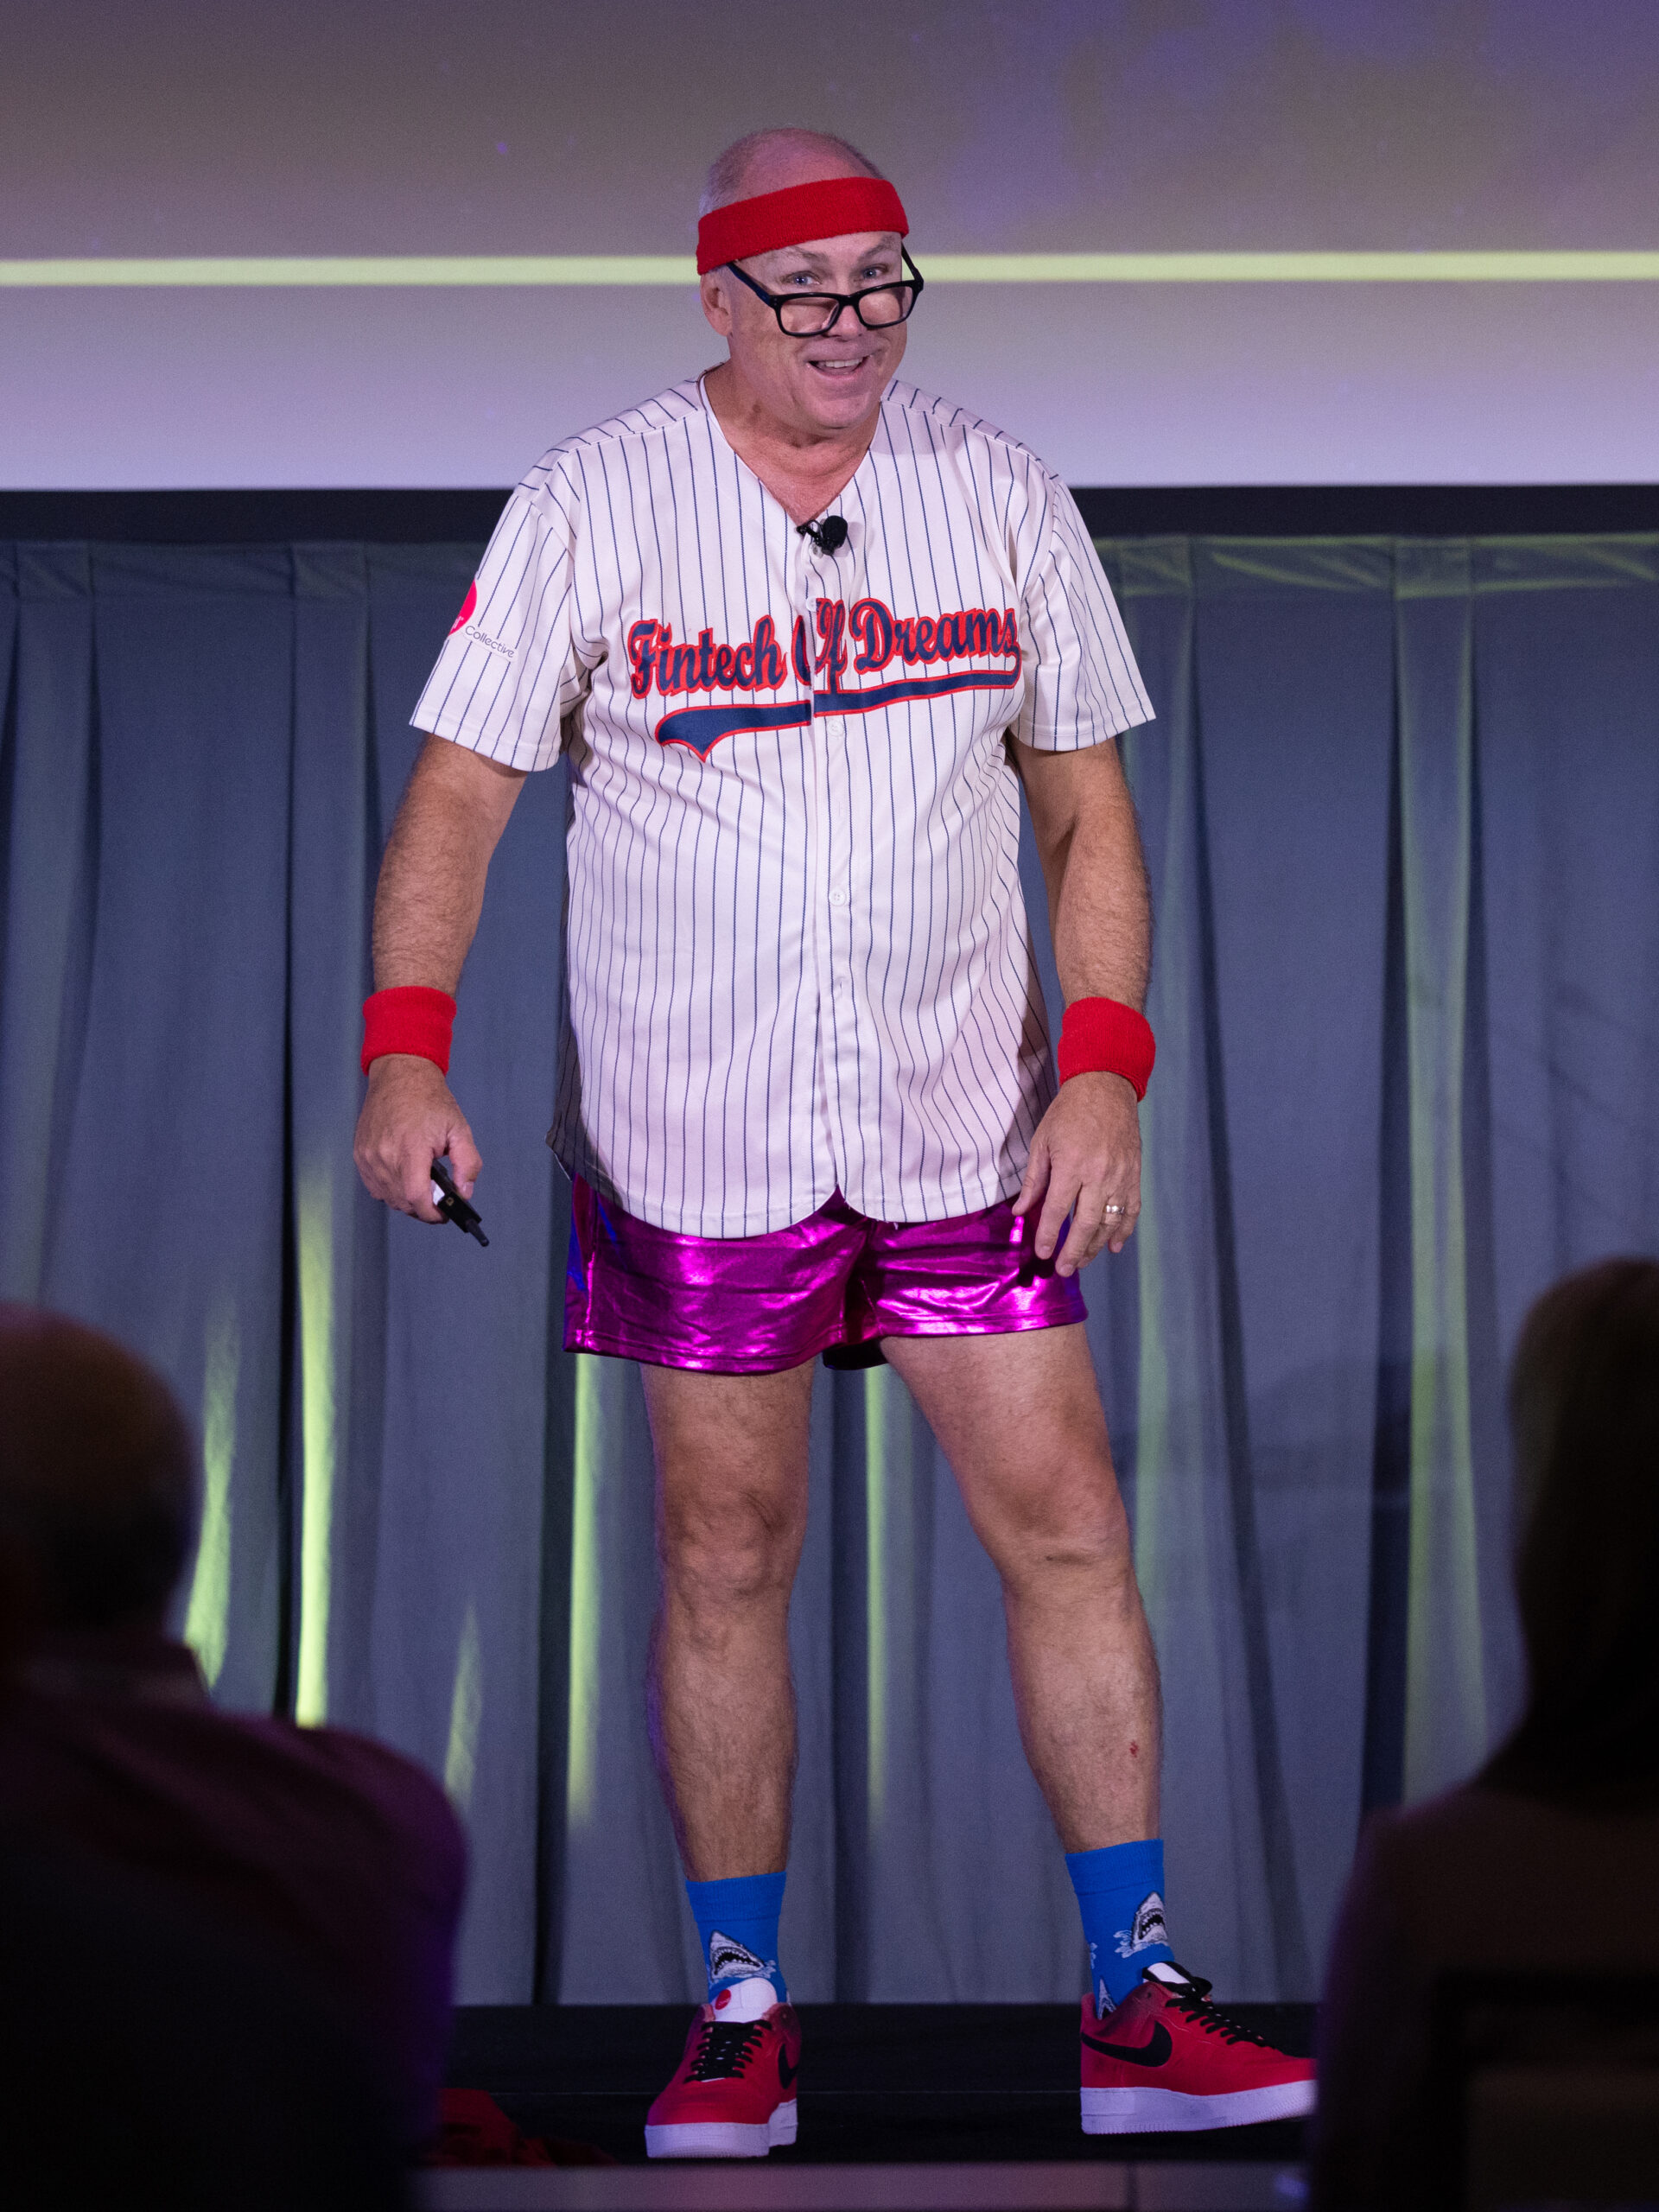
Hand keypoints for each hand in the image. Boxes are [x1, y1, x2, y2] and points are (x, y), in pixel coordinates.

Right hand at [353, 1056, 481, 1223]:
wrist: (400, 1076)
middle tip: (438, 1200)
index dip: (431, 1214)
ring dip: (407, 1200)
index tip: (443, 1215)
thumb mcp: (460, 1129)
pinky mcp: (360, 1154)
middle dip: (423, 1208)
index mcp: (410, 1149)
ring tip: (422, 1186)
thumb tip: (464, 1192)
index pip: (416, 1197)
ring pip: (388, 1197)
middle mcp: (384, 1155)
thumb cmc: (428, 1099)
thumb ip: (467, 1164)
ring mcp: (368, 1156)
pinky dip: (390, 1189)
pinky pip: (374, 1186)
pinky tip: (404, 1177)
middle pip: (402, 1202)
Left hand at [1012, 1071, 1140, 1275]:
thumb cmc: (1068, 1113)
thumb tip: (1019, 1211)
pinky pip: (1131, 1210)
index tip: (1042, 1253)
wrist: (1106, 1087)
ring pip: (1110, 1222)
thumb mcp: (1042, 1141)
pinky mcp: (1134, 1175)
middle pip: (1086, 1224)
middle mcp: (1098, 1174)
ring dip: (1096, 1246)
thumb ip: (1034, 1180)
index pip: (1056, 1210)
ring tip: (1082, 1261)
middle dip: (1073, 1251)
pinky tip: (1114, 1246)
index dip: (1048, 1235)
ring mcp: (1120, 1176)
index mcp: (1071, 1165)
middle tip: (1063, 1270)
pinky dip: (1124, 1231)